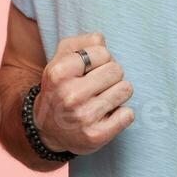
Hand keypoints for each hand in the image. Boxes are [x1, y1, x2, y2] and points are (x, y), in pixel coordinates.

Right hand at [34, 32, 133, 154]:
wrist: (48, 129)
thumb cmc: (60, 87)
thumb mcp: (61, 59)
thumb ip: (81, 42)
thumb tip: (102, 40)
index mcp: (59, 73)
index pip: (102, 52)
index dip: (101, 58)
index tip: (91, 69)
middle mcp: (70, 95)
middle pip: (116, 70)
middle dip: (111, 75)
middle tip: (98, 85)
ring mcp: (83, 117)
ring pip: (125, 89)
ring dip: (118, 93)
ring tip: (102, 99)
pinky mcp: (96, 135)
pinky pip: (128, 114)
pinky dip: (122, 113)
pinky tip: (107, 115)